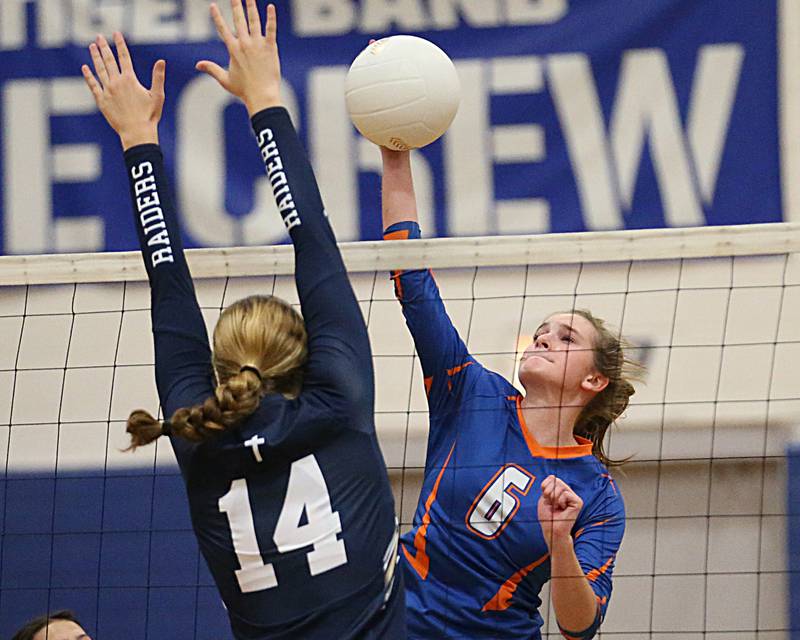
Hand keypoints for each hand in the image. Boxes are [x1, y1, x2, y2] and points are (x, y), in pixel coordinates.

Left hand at [81, 32, 164, 149]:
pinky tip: (85, 68)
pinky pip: (93, 85)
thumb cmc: (149, 116)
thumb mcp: (157, 96)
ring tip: (92, 47)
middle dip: (104, 47)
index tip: (116, 34)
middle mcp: (116, 82)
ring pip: (99, 70)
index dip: (120, 44)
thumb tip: (161, 61)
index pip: (124, 57)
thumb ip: (158, 77)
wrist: (136, 132)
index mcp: (130, 80)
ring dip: (95, 57)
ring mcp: (107, 91)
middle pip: (109, 60)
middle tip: (99, 37)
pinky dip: (88, 76)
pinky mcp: (101, 101)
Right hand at [197, 1, 281, 115]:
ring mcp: (257, 45)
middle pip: (238, 20)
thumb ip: (211, 69)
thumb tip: (197, 65)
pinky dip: (271, 18)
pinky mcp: (270, 48)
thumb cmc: (244, 91)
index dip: (217, 17)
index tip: (212, 5)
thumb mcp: (225, 80)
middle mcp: (244, 44)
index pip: (222, 29)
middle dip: (236, 5)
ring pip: (254, 21)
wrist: (261, 96)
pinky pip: (271, 30)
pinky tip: (271, 7)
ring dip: (251, 6)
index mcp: (233, 50)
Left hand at [538, 475, 582, 549]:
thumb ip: (549, 486)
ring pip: (560, 486)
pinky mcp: (578, 502)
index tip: (545, 498)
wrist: (552, 530)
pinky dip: (560, 502)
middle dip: (549, 492)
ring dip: (554, 498)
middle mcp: (569, 492)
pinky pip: (565, 494)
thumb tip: (553, 477)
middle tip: (551, 504)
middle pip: (556, 480)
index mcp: (560, 491)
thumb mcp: (544, 498)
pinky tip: (563, 509)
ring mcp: (574, 497)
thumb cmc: (548, 516)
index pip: (552, 477)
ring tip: (557, 508)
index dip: (545, 486)